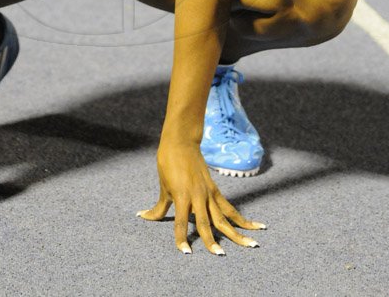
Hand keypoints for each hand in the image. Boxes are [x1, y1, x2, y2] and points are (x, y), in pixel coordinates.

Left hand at [137, 139, 265, 254]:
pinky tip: (255, 226)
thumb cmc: (168, 163)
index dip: (181, 237)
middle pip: (207, 223)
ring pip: (224, 217)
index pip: (181, 222)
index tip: (185, 253)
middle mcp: (198, 196)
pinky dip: (241, 218)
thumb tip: (143, 217)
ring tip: (252, 245)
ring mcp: (209, 193)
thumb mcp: (162, 186)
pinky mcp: (215, 190)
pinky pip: (229, 207)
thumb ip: (158, 207)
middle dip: (212, 241)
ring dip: (237, 232)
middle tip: (220, 255)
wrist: (181, 142)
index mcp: (181, 196)